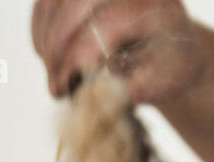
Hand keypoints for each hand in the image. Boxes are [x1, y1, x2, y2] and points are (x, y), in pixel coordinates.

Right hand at [31, 0, 203, 102]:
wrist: (173, 48)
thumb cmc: (167, 67)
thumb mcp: (159, 83)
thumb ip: (127, 91)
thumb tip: (93, 100)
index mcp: (152, 5)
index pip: (102, 25)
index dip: (75, 60)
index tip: (62, 90)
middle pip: (73, 4)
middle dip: (55, 48)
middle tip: (54, 85)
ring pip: (53, 2)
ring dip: (44, 39)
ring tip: (52, 72)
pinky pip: (46, 4)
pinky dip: (40, 30)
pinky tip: (48, 56)